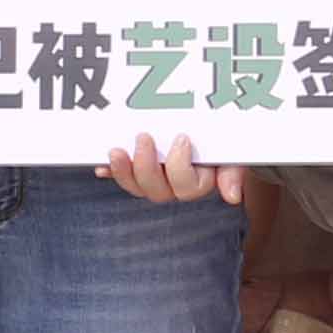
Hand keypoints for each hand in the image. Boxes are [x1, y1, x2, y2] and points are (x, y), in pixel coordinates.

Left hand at [105, 131, 247, 205]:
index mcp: (197, 183)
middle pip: (156, 190)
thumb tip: (232, 196)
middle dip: (146, 166)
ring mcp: (154, 180)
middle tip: (144, 137)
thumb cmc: (222, 146)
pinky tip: (100, 166)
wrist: (215, 136)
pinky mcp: (137, 170)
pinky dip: (110, 171)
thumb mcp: (232, 155)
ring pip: (136, 187)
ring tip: (116, 151)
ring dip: (123, 171)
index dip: (180, 166)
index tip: (182, 138)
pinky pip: (122, 176)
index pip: (186, 186)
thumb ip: (232, 173)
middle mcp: (173, 187)